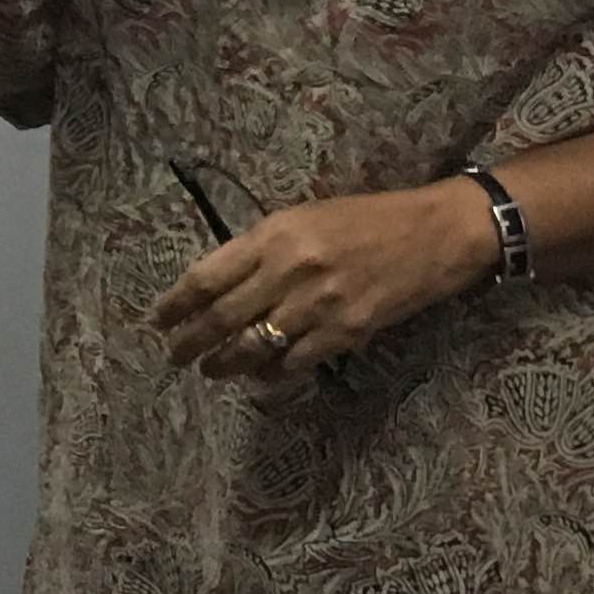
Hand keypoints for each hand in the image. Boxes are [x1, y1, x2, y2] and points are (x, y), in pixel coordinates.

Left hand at [150, 182, 494, 379]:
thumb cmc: (367, 219)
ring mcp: (319, 305)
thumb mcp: (306, 218)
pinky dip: (270, 373)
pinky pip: (294, 363)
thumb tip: (220, 285)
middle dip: (191, 341)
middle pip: (223, 317)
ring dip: (225, 363)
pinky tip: (258, 376)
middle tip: (174, 355)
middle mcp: (291, 269)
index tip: (159, 319)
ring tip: (210, 370)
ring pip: (255, 346)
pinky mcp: (347, 332)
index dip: (177, 303)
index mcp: (275, 234)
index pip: (208, 276)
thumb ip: (262, 248)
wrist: (434, 233)